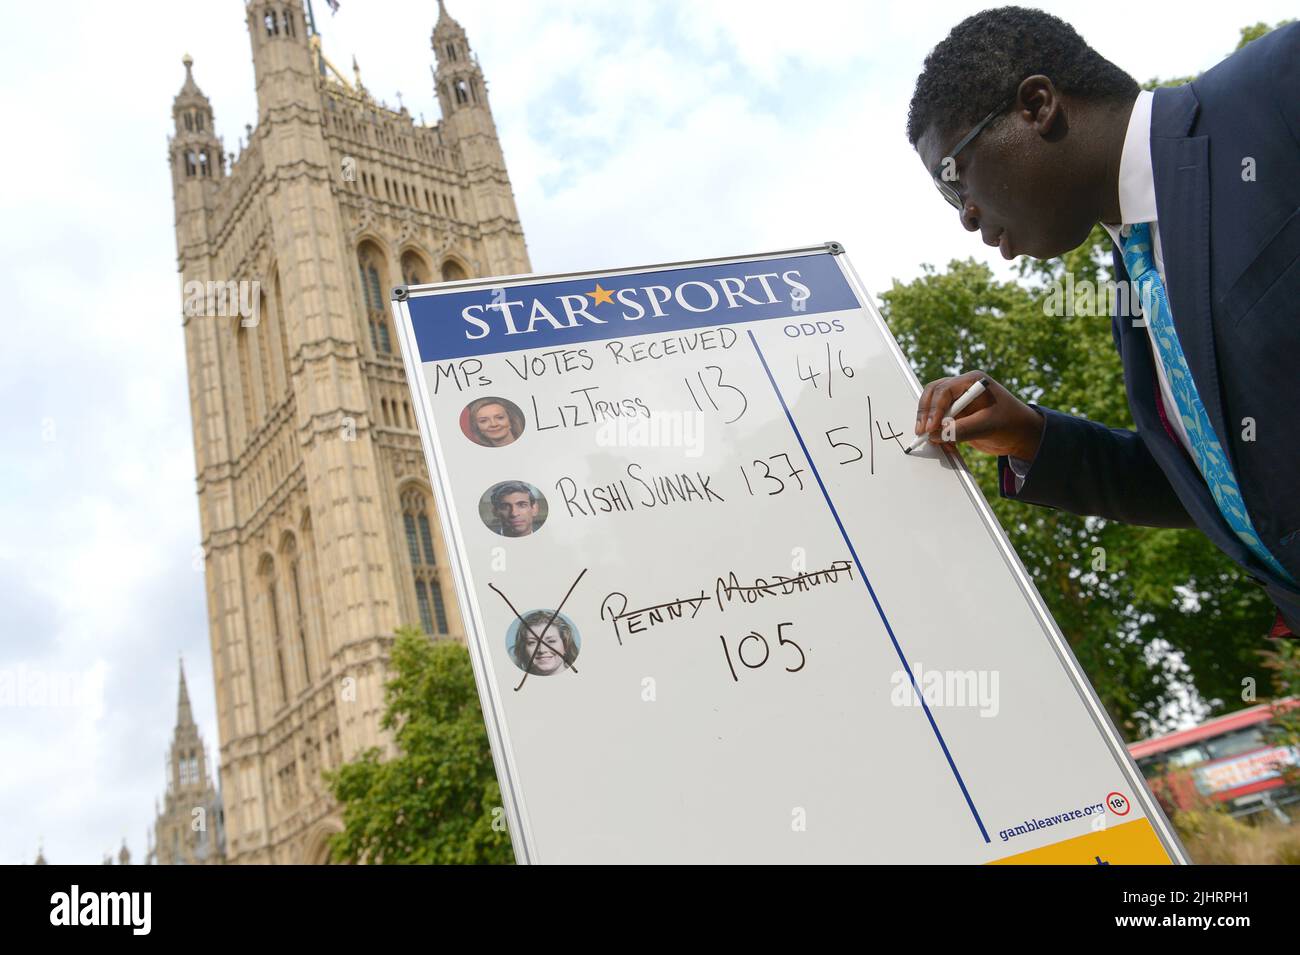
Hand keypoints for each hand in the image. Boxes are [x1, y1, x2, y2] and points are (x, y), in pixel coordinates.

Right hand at [914, 370, 1044, 459]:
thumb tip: (937, 434)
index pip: (945, 390)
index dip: (935, 408)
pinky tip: (943, 444)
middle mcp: (962, 388)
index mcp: (972, 381)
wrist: (1022, 435)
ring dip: (929, 425)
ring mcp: (958, 402)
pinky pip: (939, 423)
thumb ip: (963, 429)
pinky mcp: (956, 416)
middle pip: (933, 395)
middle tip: (923, 432)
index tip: (931, 426)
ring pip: (932, 409)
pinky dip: (937, 434)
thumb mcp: (989, 426)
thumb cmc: (1012, 423)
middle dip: (926, 414)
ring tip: (931, 440)